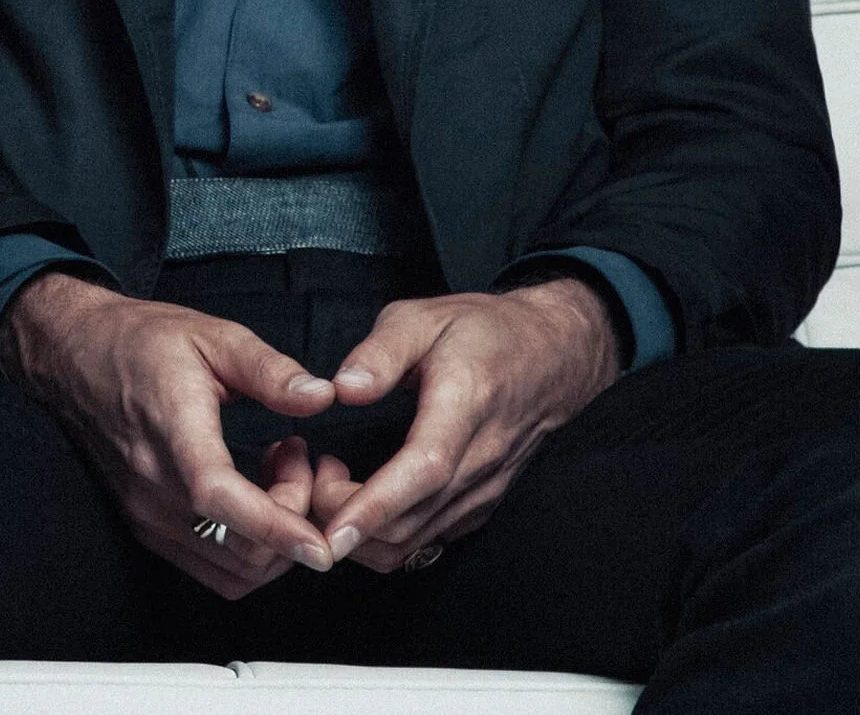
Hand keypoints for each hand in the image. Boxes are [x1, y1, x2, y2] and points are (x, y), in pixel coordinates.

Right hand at [0, 270, 336, 598]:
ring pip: (229, 571)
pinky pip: (210, 565)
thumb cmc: (146, 341)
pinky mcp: (146, 526)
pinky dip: (248, 547)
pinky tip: (255, 493)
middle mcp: (153, 487)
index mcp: (171, 431)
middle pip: (237, 549)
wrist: (77, 356)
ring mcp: (147, 514)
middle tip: (303, 456)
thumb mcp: (215, 336)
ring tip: (282, 473)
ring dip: (274, 539)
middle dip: (294, 517)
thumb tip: (322, 396)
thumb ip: (270, 370)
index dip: (275, 527)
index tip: (321, 544)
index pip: (218, 496)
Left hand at [308, 278, 620, 573]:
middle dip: (345, 519)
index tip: (332, 529)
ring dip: (361, 532)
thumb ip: (382, 351)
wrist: (550, 356)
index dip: (376, 505)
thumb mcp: (424, 316)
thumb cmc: (484, 332)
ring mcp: (482, 492)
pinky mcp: (478, 507)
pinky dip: (384, 536)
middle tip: (309, 473)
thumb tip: (344, 389)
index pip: (423, 470)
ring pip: (414, 543)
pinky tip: (362, 499)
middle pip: (410, 522)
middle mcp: (480, 461)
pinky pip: (425, 541)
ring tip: (331, 481)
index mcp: (465, 406)